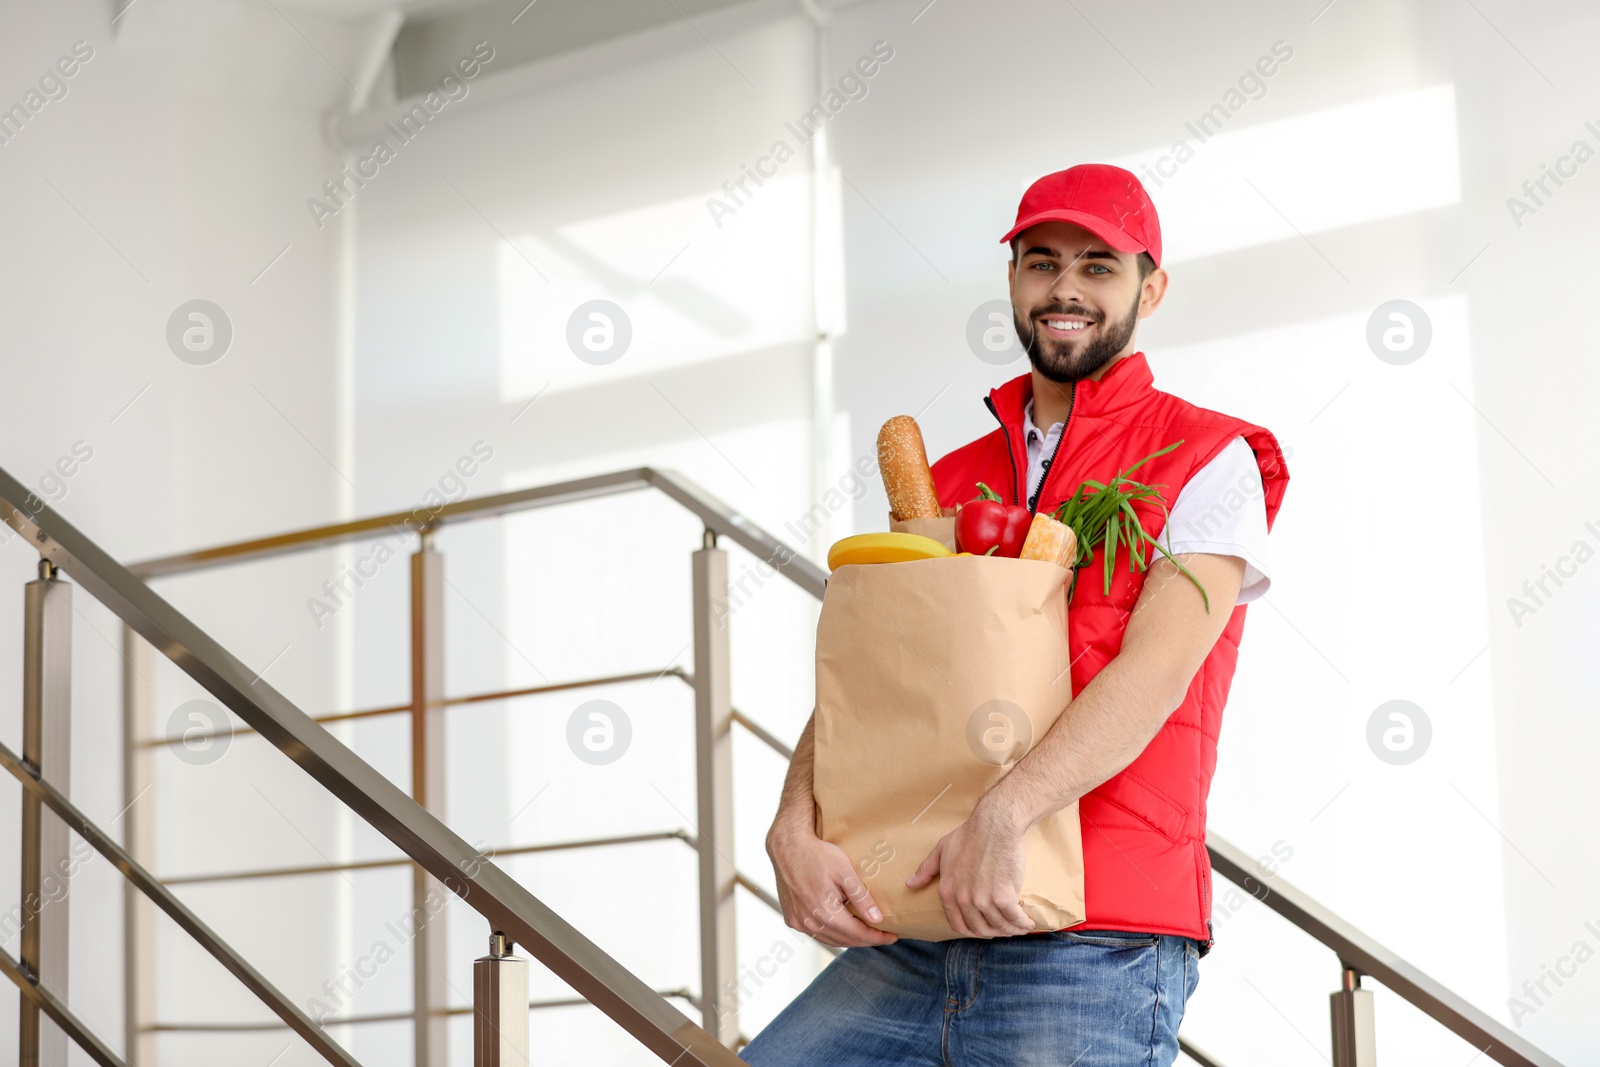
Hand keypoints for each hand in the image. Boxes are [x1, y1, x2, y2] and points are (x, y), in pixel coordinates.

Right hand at [768, 828, 897, 948]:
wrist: (788, 847)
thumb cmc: (817, 854)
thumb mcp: (844, 871)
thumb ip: (861, 897)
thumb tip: (877, 919)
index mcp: (825, 912)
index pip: (857, 934)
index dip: (877, 937)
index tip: (892, 936)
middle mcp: (810, 922)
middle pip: (845, 941)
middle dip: (866, 940)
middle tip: (882, 935)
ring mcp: (799, 922)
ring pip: (830, 940)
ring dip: (849, 939)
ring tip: (866, 932)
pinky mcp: (792, 919)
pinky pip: (816, 933)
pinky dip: (832, 934)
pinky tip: (842, 926)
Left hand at [906, 805, 1032, 937]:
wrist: (995, 825)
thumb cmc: (969, 834)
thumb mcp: (941, 849)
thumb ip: (926, 869)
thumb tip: (910, 884)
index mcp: (947, 892)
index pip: (958, 925)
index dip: (972, 930)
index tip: (983, 926)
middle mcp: (964, 900)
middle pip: (979, 929)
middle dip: (991, 931)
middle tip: (1002, 928)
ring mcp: (984, 900)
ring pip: (998, 927)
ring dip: (1010, 930)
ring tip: (1018, 927)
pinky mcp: (1005, 897)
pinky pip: (1014, 919)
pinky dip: (1023, 924)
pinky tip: (1028, 923)